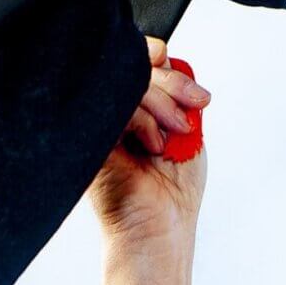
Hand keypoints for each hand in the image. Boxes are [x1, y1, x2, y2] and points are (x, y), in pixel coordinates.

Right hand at [89, 38, 206, 284]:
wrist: (159, 230)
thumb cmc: (173, 190)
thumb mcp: (185, 129)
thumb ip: (174, 92)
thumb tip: (163, 54)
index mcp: (134, 102)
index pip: (139, 58)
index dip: (161, 60)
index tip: (194, 93)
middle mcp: (113, 107)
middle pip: (135, 63)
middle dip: (172, 83)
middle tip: (194, 108)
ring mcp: (99, 119)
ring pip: (129, 81)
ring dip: (162, 105)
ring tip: (173, 137)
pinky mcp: (90, 134)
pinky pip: (118, 103)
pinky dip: (144, 120)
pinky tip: (152, 146)